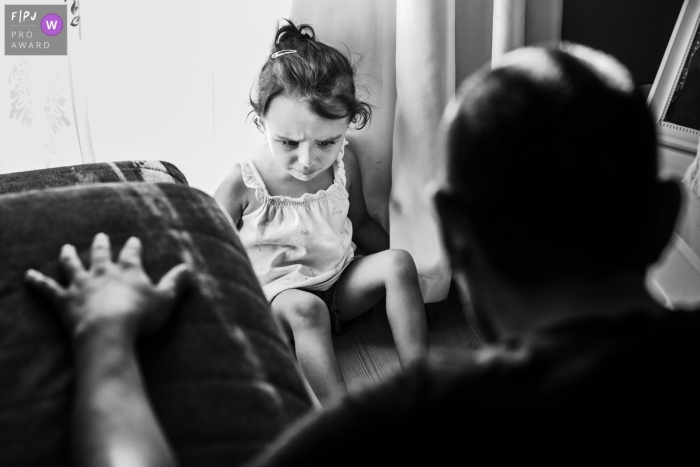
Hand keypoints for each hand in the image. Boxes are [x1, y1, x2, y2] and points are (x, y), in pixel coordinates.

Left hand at [25, 233, 191, 340]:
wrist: (109, 331)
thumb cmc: (140, 317)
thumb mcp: (166, 299)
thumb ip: (176, 283)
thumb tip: (189, 268)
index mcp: (128, 270)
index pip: (132, 253)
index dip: (133, 246)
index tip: (133, 240)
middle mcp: (103, 272)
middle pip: (101, 253)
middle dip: (102, 244)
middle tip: (100, 235)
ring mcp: (82, 285)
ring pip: (74, 265)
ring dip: (70, 256)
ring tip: (67, 248)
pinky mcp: (65, 300)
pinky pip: (48, 289)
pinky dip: (38, 282)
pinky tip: (28, 276)